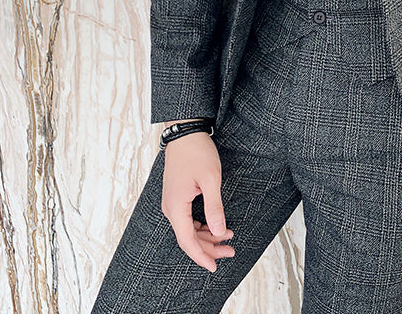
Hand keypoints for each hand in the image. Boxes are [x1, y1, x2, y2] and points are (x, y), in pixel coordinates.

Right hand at [160, 131, 234, 271]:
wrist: (185, 133)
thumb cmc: (197, 152)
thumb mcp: (210, 179)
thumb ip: (214, 207)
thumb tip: (220, 231)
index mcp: (176, 206)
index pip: (187, 241)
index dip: (201, 256)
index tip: (215, 266)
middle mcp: (171, 208)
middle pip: (188, 238)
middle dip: (209, 247)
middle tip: (230, 251)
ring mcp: (173, 202)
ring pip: (188, 229)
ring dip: (207, 236)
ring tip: (229, 239)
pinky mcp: (177, 196)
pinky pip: (188, 219)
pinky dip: (202, 225)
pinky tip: (216, 225)